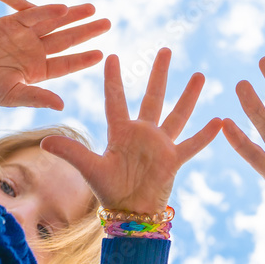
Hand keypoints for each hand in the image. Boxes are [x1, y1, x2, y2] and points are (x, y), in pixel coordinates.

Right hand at [0, 3, 108, 108]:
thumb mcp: (13, 95)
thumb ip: (38, 97)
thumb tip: (62, 105)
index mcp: (38, 70)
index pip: (67, 63)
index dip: (84, 58)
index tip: (102, 53)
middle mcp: (35, 51)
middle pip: (67, 39)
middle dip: (87, 31)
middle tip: (107, 23)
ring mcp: (25, 35)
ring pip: (55, 23)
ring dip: (73, 16)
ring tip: (92, 8)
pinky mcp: (11, 22)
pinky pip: (34, 14)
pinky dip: (48, 11)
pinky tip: (64, 7)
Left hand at [41, 49, 221, 213]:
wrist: (130, 214)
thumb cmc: (108, 191)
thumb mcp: (89, 168)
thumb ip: (72, 153)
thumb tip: (44, 141)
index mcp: (120, 132)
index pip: (115, 99)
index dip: (113, 78)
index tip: (111, 55)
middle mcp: (142, 133)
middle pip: (153, 96)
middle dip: (159, 73)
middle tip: (165, 49)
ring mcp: (160, 144)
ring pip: (178, 114)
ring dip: (188, 95)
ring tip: (200, 74)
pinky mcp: (174, 159)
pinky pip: (192, 144)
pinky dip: (206, 135)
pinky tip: (220, 121)